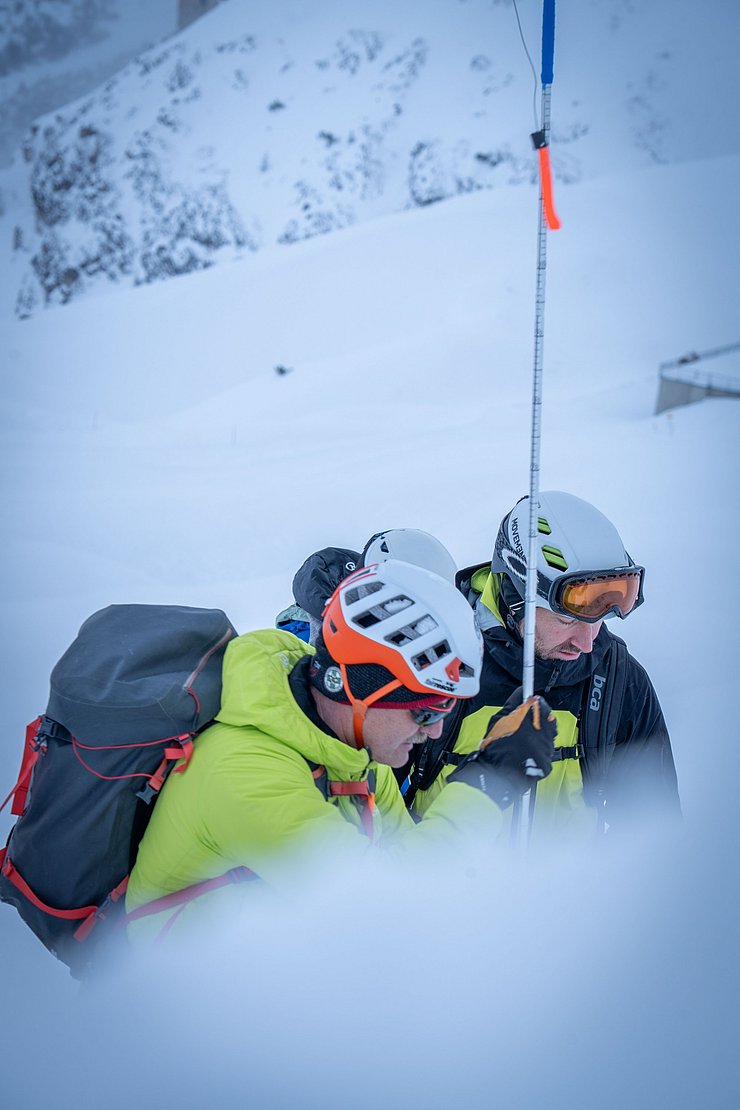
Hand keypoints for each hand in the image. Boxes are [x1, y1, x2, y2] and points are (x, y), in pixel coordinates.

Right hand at [448, 694, 556, 809]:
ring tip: (521, 738)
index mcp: (533, 713)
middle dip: (535, 717)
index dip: (530, 702)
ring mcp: (548, 743)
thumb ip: (512, 704)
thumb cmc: (497, 747)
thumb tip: (520, 693)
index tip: (526, 704)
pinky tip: (524, 750)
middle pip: (545, 716)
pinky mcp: (548, 757)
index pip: (537, 700)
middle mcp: (544, 727)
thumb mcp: (498, 719)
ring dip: (537, 732)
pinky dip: (537, 748)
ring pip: (547, 732)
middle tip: (521, 723)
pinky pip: (545, 748)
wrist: (499, 772)